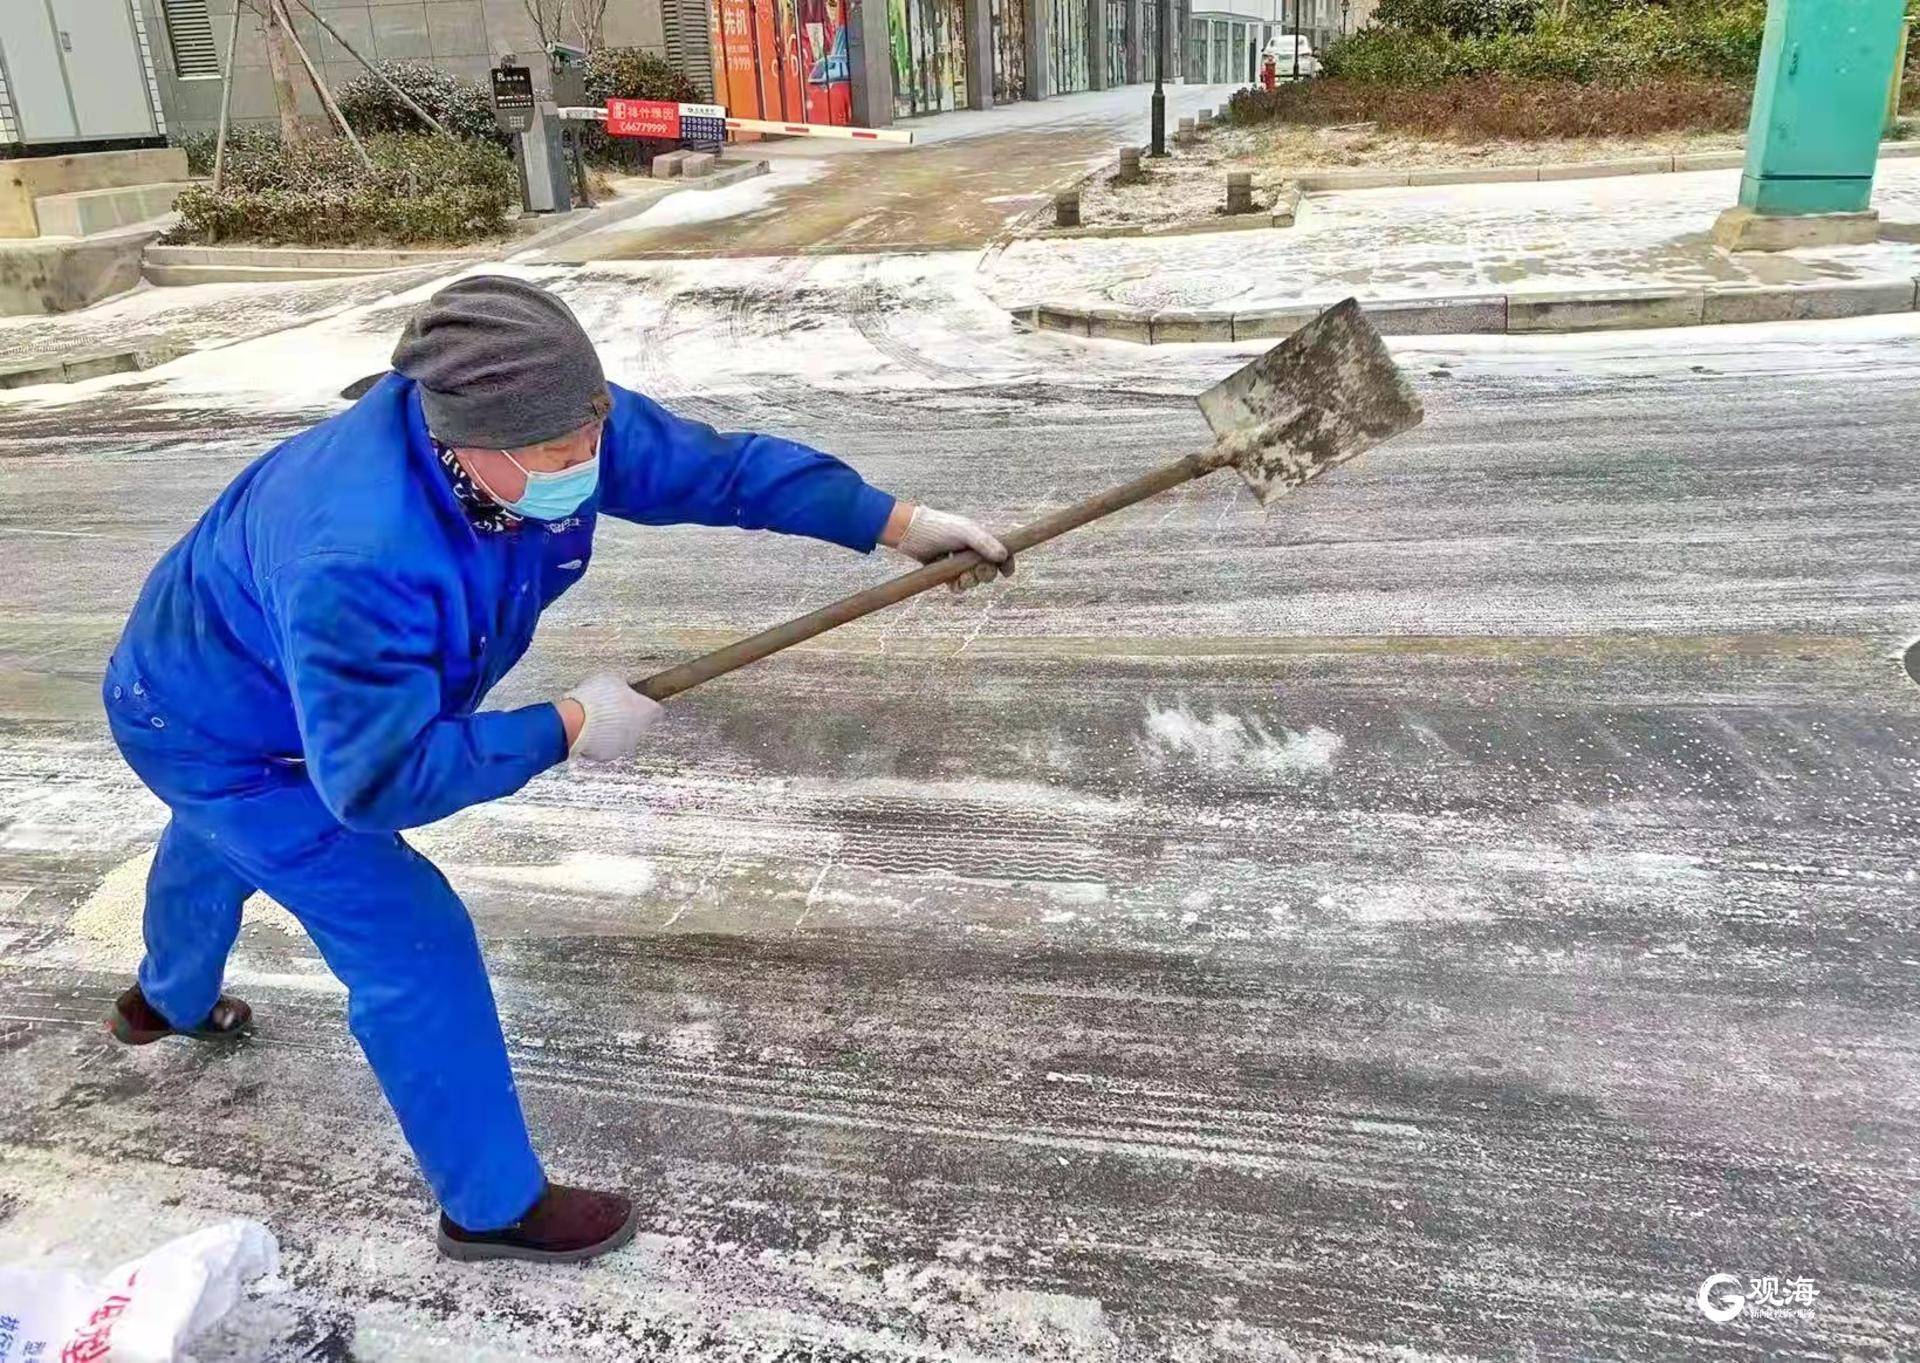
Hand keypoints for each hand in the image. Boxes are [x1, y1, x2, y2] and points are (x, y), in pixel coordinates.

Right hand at [559, 672, 661, 762]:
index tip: (642, 703)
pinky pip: (607, 746)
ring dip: (614, 729)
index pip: (657, 710)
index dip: (647, 705)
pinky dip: (600, 740)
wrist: (576, 721)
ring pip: (623, 736)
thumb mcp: (612, 679)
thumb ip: (623, 685)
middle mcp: (639, 730)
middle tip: (612, 708)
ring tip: (597, 718)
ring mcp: (625, 744)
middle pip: (639, 724)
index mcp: (646, 710)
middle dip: (627, 717)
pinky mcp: (609, 755)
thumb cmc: (595, 699)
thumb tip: (622, 685)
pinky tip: (589, 729)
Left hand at [883, 502, 1012, 590]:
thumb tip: (1004, 556)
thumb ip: (985, 543)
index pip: (1001, 552)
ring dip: (970, 582)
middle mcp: (971, 551)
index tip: (1007, 573)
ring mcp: (958, 562)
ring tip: (960, 577)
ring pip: (973, 580)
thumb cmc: (939, 527)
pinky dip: (957, 586)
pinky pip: (958, 585)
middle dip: (984, 574)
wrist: (910, 533)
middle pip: (989, 570)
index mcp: (980, 539)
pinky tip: (951, 582)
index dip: (1007, 563)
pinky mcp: (946, 572)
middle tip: (975, 571)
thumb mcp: (965, 532)